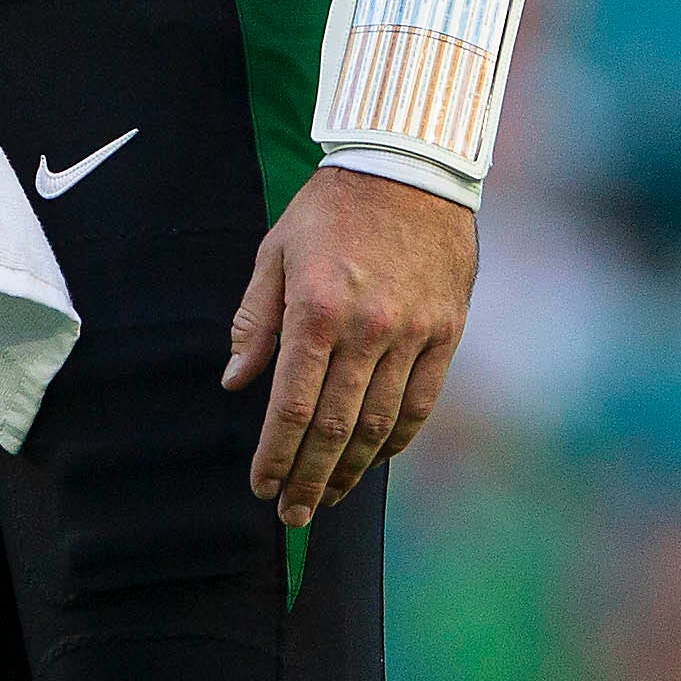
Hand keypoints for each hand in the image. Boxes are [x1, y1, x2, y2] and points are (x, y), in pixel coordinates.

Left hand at [222, 164, 476, 527]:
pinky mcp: (446, 330)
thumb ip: (255, 320)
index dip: (274, 457)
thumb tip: (235, 383)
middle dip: (309, 481)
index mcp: (316, 310)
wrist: (410, 165)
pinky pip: (421, 402)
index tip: (261, 488)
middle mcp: (367, 329)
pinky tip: (374, 458)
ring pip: (379, 425)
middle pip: (333, 429)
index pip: (290, 408)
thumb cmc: (333, 208)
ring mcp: (412, 333)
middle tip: (293, 516)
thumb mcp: (276, 251)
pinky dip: (396, 440)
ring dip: (351, 471)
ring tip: (330, 497)